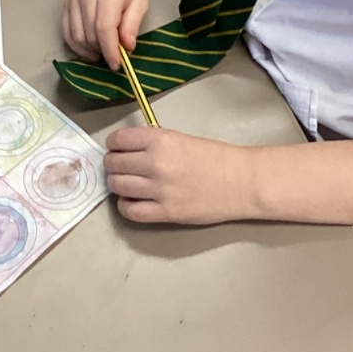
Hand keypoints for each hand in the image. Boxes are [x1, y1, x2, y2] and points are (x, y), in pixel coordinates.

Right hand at [62, 0, 149, 68]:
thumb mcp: (141, 0)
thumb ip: (132, 24)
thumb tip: (126, 48)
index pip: (103, 28)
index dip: (109, 50)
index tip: (117, 65)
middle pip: (89, 34)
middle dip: (102, 51)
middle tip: (115, 56)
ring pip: (76, 35)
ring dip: (89, 49)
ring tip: (103, 51)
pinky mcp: (67, 1)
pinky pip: (67, 30)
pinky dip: (76, 44)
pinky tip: (89, 49)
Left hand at [104, 125, 253, 225]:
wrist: (240, 182)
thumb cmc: (215, 157)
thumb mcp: (180, 138)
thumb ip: (154, 143)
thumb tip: (129, 149)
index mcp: (160, 140)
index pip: (119, 140)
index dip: (113, 144)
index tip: (115, 147)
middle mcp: (155, 164)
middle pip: (114, 164)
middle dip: (113, 164)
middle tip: (119, 166)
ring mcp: (159, 190)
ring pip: (117, 186)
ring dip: (117, 183)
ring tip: (125, 183)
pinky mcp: (165, 213)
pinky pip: (130, 211)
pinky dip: (125, 205)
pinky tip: (132, 200)